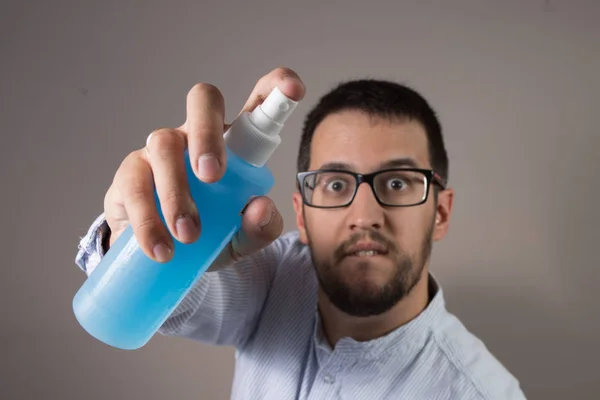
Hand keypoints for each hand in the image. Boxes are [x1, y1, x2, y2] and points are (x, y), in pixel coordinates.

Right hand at [103, 67, 305, 263]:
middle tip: (212, 176)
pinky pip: (133, 184)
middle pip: (203, 100)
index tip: (294, 88)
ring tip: (189, 236)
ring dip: (176, 192)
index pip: (257, 103)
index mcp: (234, 143)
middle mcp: (197, 135)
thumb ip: (261, 227)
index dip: (276, 87)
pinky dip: (148, 220)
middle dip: (208, 132)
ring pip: (163, 143)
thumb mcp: (243, 238)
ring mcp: (159, 150)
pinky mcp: (130, 174)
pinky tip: (161, 249)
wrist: (168, 259)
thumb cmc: (211, 234)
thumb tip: (260, 207)